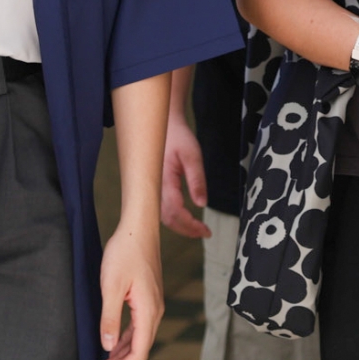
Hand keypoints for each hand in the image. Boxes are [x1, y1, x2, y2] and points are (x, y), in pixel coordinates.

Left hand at [90, 218, 163, 359]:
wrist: (138, 228)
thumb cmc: (125, 252)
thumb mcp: (111, 286)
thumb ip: (109, 318)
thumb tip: (107, 346)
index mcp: (148, 311)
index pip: (139, 352)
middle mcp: (155, 311)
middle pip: (139, 349)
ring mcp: (153, 304)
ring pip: (138, 338)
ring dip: (120, 354)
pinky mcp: (147, 298)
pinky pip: (137, 326)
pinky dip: (124, 339)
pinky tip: (112, 344)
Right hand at [160, 116, 209, 238]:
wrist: (164, 126)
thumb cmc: (178, 138)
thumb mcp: (193, 155)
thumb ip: (197, 179)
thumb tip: (201, 204)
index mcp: (163, 179)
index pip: (175, 210)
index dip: (190, 224)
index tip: (205, 230)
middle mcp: (154, 187)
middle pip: (167, 218)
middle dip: (186, 230)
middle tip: (205, 233)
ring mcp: (152, 188)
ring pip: (162, 216)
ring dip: (180, 226)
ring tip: (197, 230)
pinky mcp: (154, 187)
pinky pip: (161, 209)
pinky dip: (173, 218)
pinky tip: (185, 219)